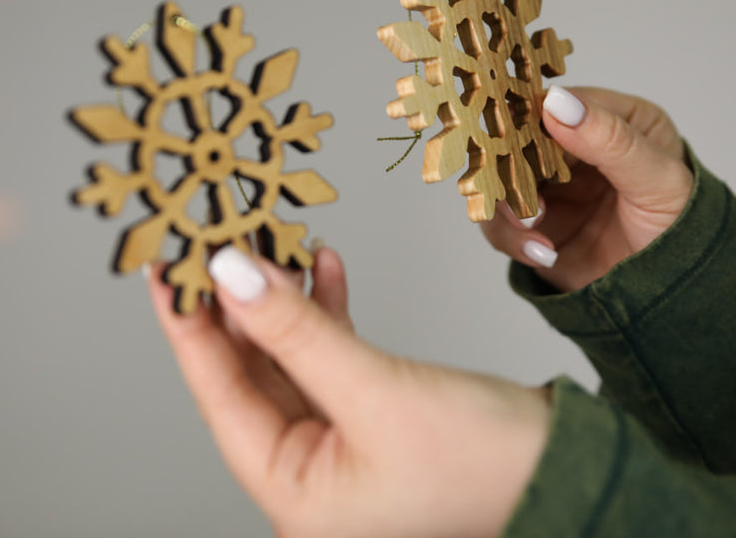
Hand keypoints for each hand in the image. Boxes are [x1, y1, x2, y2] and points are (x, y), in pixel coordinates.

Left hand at [147, 247, 550, 537]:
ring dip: (285, 301)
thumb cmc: (486, 462)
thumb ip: (296, 330)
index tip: (165, 267)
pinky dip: (328, 312)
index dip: (189, 327)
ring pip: (291, 359)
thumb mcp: (376, 390)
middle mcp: (310, 476)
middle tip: (215, 240)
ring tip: (273, 240)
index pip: (220, 397)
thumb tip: (229, 275)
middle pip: (251, 375)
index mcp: (295, 495)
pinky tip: (327, 268)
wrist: (570, 471)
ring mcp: (341, 447)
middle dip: (237, 304)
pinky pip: (332, 358)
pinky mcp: (373, 418)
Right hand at [482, 86, 692, 291]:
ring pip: (502, 184)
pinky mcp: (536, 227)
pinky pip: (502, 225)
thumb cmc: (683, 229)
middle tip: (521, 189)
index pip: (561, 104)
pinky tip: (542, 253)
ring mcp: (553, 190)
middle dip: (511, 167)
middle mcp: (577, 151)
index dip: (533, 115)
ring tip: (534, 228)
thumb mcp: (657, 179)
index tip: (514, 133)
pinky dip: (513, 238)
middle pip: (520, 142)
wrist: (678, 297)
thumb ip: (611, 140)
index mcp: (614, 121)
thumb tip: (559, 103)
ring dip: (511, 207)